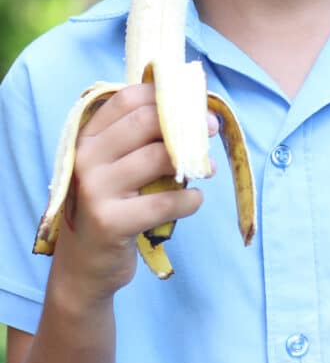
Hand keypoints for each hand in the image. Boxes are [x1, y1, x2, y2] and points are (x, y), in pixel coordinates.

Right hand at [51, 83, 216, 302]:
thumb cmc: (110, 206)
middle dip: (187, 122)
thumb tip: (194, 111)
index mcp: (87, 137)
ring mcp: (95, 189)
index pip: (128, 99)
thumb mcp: (113, 166)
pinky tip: (194, 200)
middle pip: (146, 122)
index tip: (194, 104)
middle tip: (211, 128)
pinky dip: (189, 199)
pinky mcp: (110, 222)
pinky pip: (164, 202)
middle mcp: (86, 158)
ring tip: (207, 169)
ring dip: (193, 161)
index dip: (165, 96)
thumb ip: (139, 139)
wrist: (84, 266)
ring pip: (158, 158)